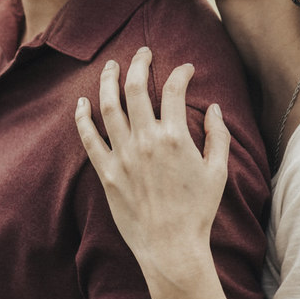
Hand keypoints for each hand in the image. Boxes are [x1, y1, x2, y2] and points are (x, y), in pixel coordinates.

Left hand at [74, 47, 229, 275]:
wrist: (171, 246)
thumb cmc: (198, 211)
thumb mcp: (218, 172)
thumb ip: (218, 136)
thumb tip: (214, 108)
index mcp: (176, 138)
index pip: (175, 90)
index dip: (181, 73)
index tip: (186, 69)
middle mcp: (146, 141)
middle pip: (137, 88)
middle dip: (140, 63)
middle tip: (143, 52)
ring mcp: (123, 155)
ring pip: (108, 106)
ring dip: (107, 80)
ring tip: (110, 66)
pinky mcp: (106, 172)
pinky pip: (88, 138)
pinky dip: (82, 117)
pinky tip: (81, 102)